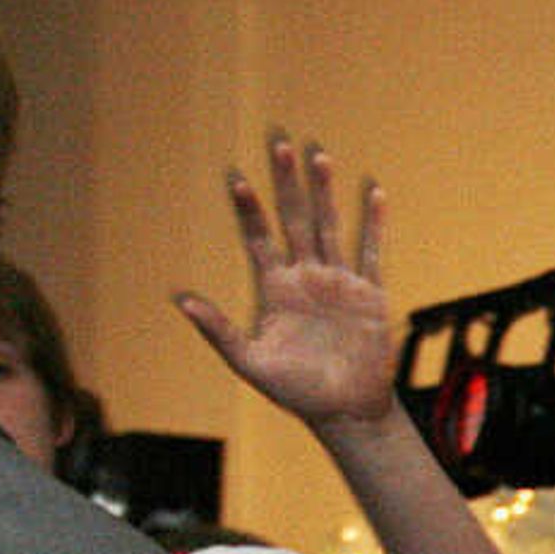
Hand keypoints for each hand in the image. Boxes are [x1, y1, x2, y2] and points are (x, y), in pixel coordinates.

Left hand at [173, 134, 402, 432]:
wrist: (346, 411)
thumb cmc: (296, 391)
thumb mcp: (250, 362)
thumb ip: (218, 330)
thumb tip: (181, 301)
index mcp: (276, 289)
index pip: (259, 239)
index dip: (249, 210)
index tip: (237, 179)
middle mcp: (306, 277)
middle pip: (294, 219)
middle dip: (286, 182)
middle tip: (280, 143)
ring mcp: (338, 282)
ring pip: (329, 226)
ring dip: (324, 192)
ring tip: (319, 156)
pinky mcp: (369, 294)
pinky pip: (371, 252)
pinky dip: (373, 224)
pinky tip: (373, 194)